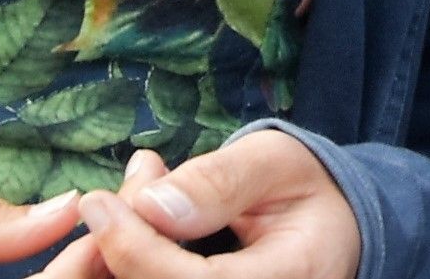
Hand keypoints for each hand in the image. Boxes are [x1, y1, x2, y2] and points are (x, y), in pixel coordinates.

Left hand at [47, 137, 360, 278]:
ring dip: (117, 262)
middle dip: (117, 253)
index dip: (137, 250)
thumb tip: (149, 206)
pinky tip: (134, 233)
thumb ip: (220, 181)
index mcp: (290, 278)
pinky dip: (130, 266)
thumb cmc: (302, 191)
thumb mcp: (275, 161)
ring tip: (130, 207)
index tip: (98, 202)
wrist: (331, 231)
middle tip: (113, 199)